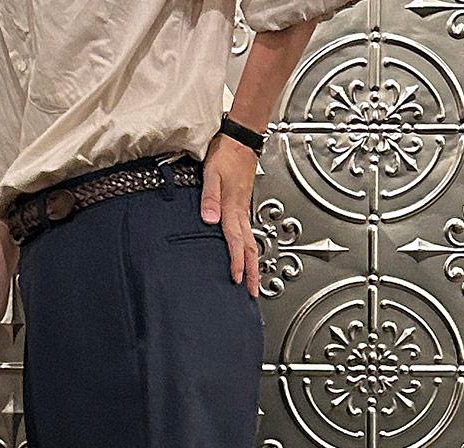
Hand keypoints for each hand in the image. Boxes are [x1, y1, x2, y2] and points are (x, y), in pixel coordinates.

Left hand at [199, 134, 260, 298]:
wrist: (241, 139)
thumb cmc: (226, 154)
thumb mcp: (212, 174)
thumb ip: (209, 197)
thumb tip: (209, 219)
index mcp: (233, 208)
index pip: (235, 242)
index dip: (236, 262)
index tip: (237, 280)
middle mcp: (241, 212)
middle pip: (250, 249)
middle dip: (252, 272)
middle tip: (252, 292)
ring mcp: (244, 210)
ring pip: (252, 243)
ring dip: (254, 264)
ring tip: (254, 282)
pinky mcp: (243, 206)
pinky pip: (249, 234)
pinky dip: (251, 250)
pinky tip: (248, 256)